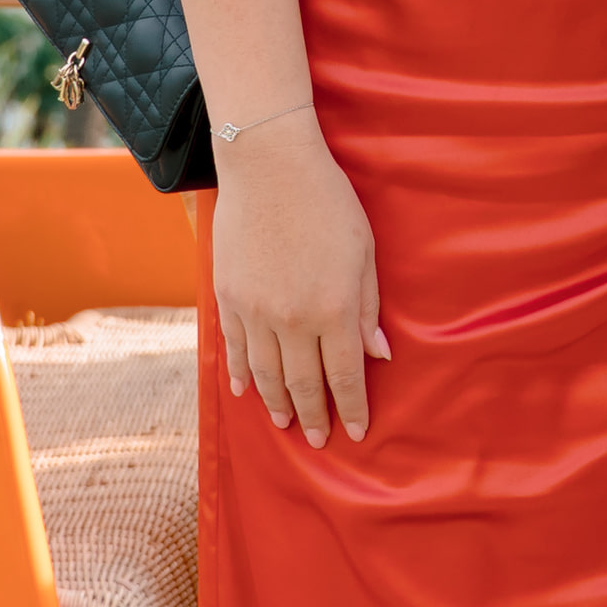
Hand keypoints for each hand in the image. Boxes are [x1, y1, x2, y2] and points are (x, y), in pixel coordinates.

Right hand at [215, 111, 387, 447]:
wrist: (268, 165)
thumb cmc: (328, 201)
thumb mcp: (364, 252)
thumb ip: (369, 308)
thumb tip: (378, 355)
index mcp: (335, 308)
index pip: (345, 375)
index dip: (351, 407)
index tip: (356, 431)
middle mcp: (293, 318)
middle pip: (304, 383)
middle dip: (314, 415)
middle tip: (318, 440)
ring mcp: (255, 310)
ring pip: (265, 373)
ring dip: (277, 403)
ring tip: (286, 424)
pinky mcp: (228, 296)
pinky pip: (234, 347)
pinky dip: (240, 374)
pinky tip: (244, 392)